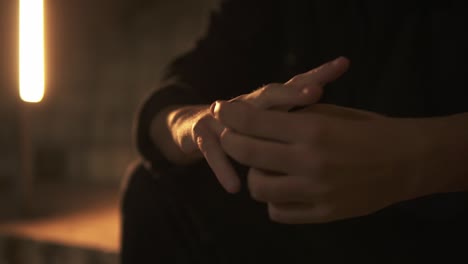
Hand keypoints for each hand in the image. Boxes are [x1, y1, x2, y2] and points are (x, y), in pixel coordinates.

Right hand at [195, 57, 349, 192]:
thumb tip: (336, 127)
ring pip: (239, 119)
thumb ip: (293, 121)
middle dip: (292, 92)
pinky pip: (213, 151)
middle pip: (270, 94)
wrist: (192, 128)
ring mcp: (222, 117)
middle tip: (316, 91)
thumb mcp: (266, 121)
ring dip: (253, 125)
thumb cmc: (240, 129)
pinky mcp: (201, 134)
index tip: (343, 64)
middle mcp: (246, 103)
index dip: (317, 74)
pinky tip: (234, 186)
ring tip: (272, 140)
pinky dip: (223, 168)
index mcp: (267, 101)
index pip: (294, 84)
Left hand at [213, 102, 428, 222]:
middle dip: (230, 141)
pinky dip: (273, 199)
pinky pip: (278, 211)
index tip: (222, 108)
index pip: (254, 121)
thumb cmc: (368, 129)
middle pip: (247, 152)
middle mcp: (310, 161)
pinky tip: (283, 187)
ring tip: (264, 166)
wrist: (406, 161)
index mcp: (312, 129)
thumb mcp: (331, 113)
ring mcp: (316, 191)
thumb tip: (256, 120)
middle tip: (230, 137)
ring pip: (257, 187)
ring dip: (254, 174)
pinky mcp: (323, 214)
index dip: (231, 114)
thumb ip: (293, 118)